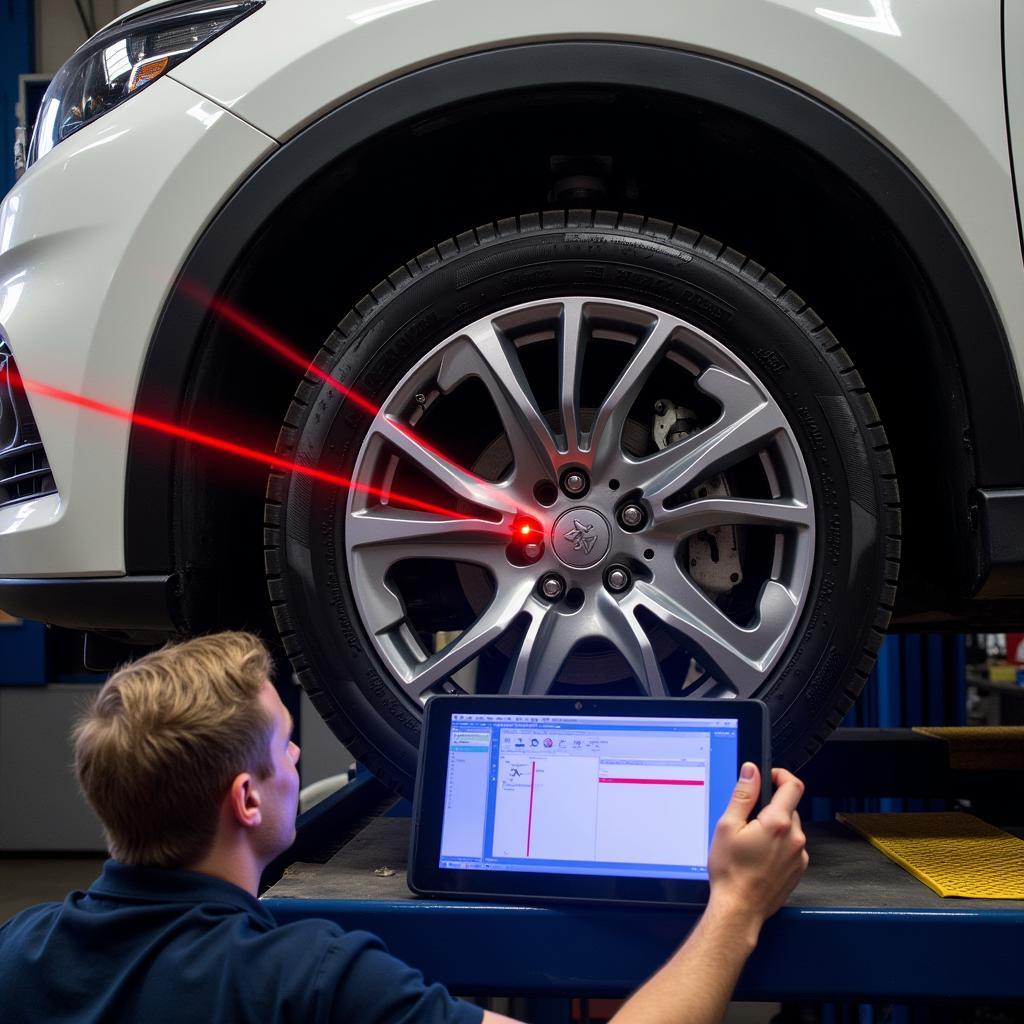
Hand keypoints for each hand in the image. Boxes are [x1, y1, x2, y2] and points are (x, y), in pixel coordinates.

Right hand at [706, 764, 807, 929]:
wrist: (739, 909)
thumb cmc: (731, 872)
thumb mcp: (727, 826)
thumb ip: (742, 795)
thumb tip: (751, 772)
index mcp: (777, 823)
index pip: (793, 785)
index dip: (781, 775)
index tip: (769, 777)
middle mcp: (794, 838)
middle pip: (789, 807)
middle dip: (770, 807)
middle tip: (747, 819)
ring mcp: (799, 856)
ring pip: (790, 828)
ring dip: (775, 827)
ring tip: (751, 843)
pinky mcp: (798, 870)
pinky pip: (791, 847)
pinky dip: (778, 845)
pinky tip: (759, 857)